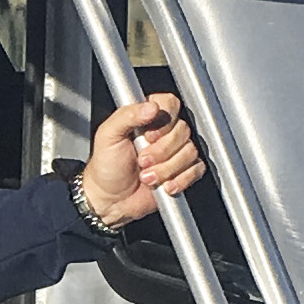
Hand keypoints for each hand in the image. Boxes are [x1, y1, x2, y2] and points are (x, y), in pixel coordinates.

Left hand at [80, 94, 206, 230]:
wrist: (111, 200)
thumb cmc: (106, 166)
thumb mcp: (108, 136)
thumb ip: (127, 116)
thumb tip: (151, 107)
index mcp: (147, 117)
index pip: (170, 104)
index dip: (163, 121)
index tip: (147, 136)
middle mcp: (164, 132)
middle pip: (183, 130)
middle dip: (161, 151)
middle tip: (141, 161)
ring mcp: (175, 151)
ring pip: (190, 151)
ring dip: (167, 169)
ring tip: (147, 176)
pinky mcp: (183, 170)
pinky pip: (196, 169)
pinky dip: (180, 180)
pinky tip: (164, 185)